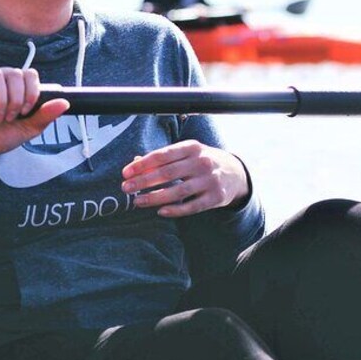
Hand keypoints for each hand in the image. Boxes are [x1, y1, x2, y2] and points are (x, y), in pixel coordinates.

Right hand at [0, 67, 68, 183]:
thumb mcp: (26, 129)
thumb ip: (44, 116)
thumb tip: (64, 103)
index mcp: (12, 85)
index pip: (28, 74)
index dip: (31, 91)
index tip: (26, 111)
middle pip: (14, 73)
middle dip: (16, 98)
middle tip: (10, 118)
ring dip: (1, 98)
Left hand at [120, 140, 248, 216]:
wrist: (235, 172)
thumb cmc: (200, 162)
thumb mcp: (185, 153)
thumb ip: (162, 158)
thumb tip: (134, 163)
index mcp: (191, 147)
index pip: (162, 155)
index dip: (142, 165)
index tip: (125, 173)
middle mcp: (202, 162)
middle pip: (167, 174)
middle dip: (143, 182)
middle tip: (126, 188)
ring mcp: (210, 180)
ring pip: (178, 191)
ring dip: (154, 198)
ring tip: (137, 202)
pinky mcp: (216, 197)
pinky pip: (192, 206)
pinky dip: (175, 210)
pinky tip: (160, 211)